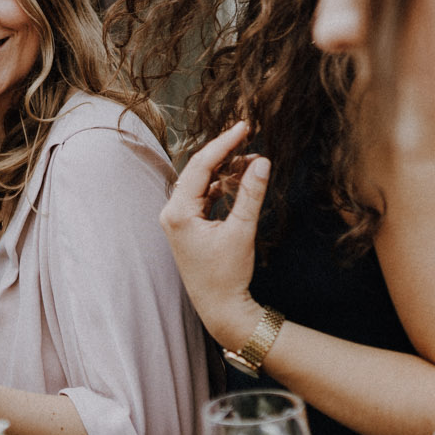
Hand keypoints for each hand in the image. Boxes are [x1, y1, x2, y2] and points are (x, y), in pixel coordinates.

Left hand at [159, 121, 269, 350]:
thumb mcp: (242, 231)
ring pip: (201, 181)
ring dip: (225, 169)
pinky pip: (203, 195)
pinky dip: (221, 186)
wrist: (220, 308)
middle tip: (247, 133)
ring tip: (251, 158)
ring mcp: (178, 219)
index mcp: (178, 212)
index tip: (244, 126)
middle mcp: (172, 212)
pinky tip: (241, 178)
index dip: (224, 143)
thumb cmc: (227, 274)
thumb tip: (262, 161)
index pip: (200, 165)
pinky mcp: (187, 225)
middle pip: (197, 169)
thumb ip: (250, 193)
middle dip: (223, 151)